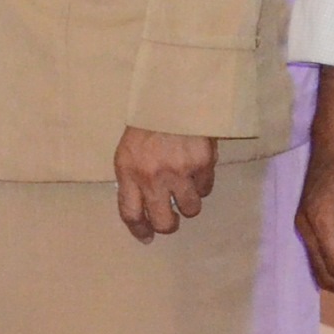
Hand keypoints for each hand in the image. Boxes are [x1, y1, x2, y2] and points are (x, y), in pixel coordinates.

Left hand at [113, 126, 219, 242]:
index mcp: (128, 172)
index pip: (130, 214)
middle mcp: (153, 177)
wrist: (172, 96)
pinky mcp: (202, 164)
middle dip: (168, 224)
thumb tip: (142, 211)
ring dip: (189, 202)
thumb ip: (132, 180)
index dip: (140, 230)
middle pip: (163, 222)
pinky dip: (202, 183)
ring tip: (185, 185)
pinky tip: (196, 167)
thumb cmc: (146, 125)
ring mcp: (179, 172)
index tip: (147, 237)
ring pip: (191, 209)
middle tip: (172, 217)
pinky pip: (206, 188)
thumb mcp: (127, 152)